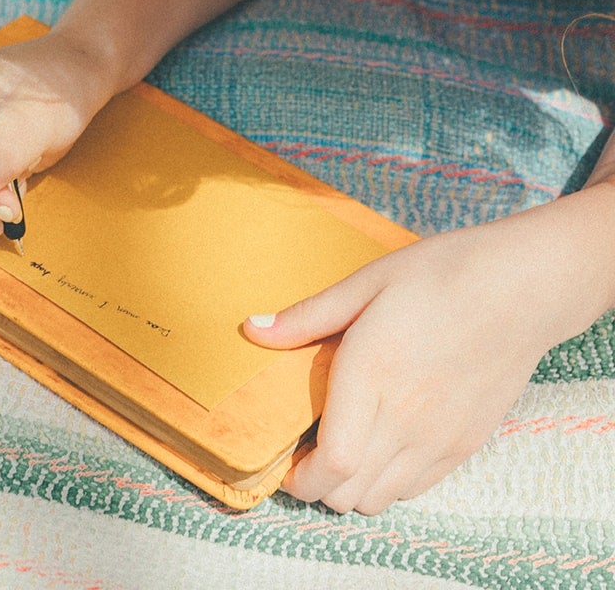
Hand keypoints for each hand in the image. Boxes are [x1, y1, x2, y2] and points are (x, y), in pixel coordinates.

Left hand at [244, 188, 614, 514]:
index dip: (300, 480)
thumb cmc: (439, 275)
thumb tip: (252, 329)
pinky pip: (417, 488)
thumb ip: (307, 316)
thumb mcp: (366, 283)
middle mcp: (407, 418)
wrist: (521, 287)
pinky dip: (387, 482)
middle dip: (315, 486)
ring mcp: (441, 437)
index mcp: (373, 375)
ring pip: (381, 498)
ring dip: (350, 487)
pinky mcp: (467, 442)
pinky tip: (380, 445)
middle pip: (349, 494)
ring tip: (340, 449)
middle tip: (303, 455)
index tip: (284, 465)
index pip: (333, 464)